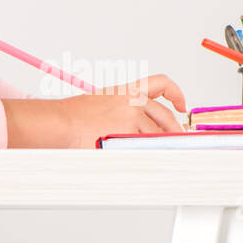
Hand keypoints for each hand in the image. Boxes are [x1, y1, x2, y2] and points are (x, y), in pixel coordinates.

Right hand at [59, 75, 187, 147]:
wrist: (61, 122)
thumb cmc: (74, 116)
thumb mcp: (103, 103)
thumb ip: (125, 111)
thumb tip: (143, 127)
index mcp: (126, 90)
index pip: (160, 83)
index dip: (176, 94)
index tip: (181, 104)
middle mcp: (132, 100)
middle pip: (165, 116)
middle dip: (175, 130)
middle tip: (177, 140)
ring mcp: (132, 117)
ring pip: (155, 135)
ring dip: (155, 146)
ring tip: (151, 154)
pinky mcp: (128, 133)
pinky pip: (145, 147)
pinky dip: (146, 154)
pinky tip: (142, 159)